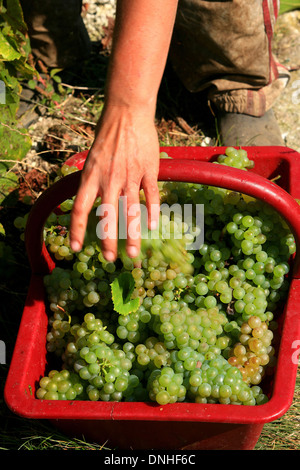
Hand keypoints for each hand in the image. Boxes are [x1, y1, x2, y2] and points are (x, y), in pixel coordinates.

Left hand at [69, 104, 160, 260]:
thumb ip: (92, 182)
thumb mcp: (91, 159)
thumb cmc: (107, 135)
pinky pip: (151, 195)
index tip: (76, 247)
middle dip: (108, 240)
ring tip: (133, 254)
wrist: (127, 113)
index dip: (76, 230)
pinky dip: (152, 212)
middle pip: (107, 216)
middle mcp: (109, 179)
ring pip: (131, 211)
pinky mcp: (148, 170)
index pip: (80, 209)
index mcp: (91, 176)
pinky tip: (152, 227)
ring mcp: (130, 176)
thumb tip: (90, 202)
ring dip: (132, 235)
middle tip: (109, 259)